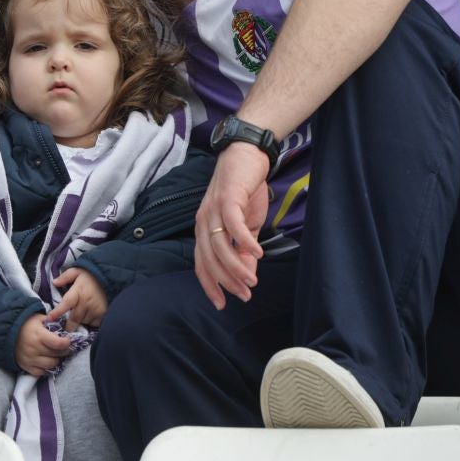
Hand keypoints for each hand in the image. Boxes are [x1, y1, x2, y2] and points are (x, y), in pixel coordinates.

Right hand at [15, 318, 73, 376]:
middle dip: (64, 351)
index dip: (67, 343)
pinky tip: (47, 360)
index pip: (58, 344)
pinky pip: (41, 372)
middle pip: (57, 354)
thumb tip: (66, 327)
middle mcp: (34, 349)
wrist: (6, 332)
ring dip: (56, 360)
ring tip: (56, 354)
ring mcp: (30, 359)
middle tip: (64, 347)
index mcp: (39, 335)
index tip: (68, 340)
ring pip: (51, 365)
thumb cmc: (26, 323)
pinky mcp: (26, 366)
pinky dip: (46, 368)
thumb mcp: (39, 318)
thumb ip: (52, 322)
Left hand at [49, 267, 108, 328]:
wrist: (111, 277)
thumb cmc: (91, 275)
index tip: (49, 319)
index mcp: (78, 291)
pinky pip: (93, 323)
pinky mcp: (103, 314)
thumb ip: (65, 276)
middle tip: (66, 327)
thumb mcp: (77, 271)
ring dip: (81, 321)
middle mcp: (86, 302)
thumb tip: (54, 282)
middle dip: (69, 325)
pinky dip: (90, 321)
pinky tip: (91, 314)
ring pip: (84, 321)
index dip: (57, 312)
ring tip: (83, 312)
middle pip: (74, 319)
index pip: (66, 303)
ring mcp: (96, 309)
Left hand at [194, 142, 270, 308]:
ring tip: (252, 280)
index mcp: (204, 230)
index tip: (222, 304)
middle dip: (227, 281)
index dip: (211, 285)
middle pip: (210, 259)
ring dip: (236, 266)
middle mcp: (203, 222)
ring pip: (220, 246)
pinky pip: (233, 225)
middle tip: (244, 294)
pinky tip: (258, 253)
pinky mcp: (227, 198)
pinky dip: (245, 241)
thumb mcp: (246, 226)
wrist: (246, 156)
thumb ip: (244, 250)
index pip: (201, 264)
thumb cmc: (244, 192)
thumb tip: (248, 275)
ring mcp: (213, 210)